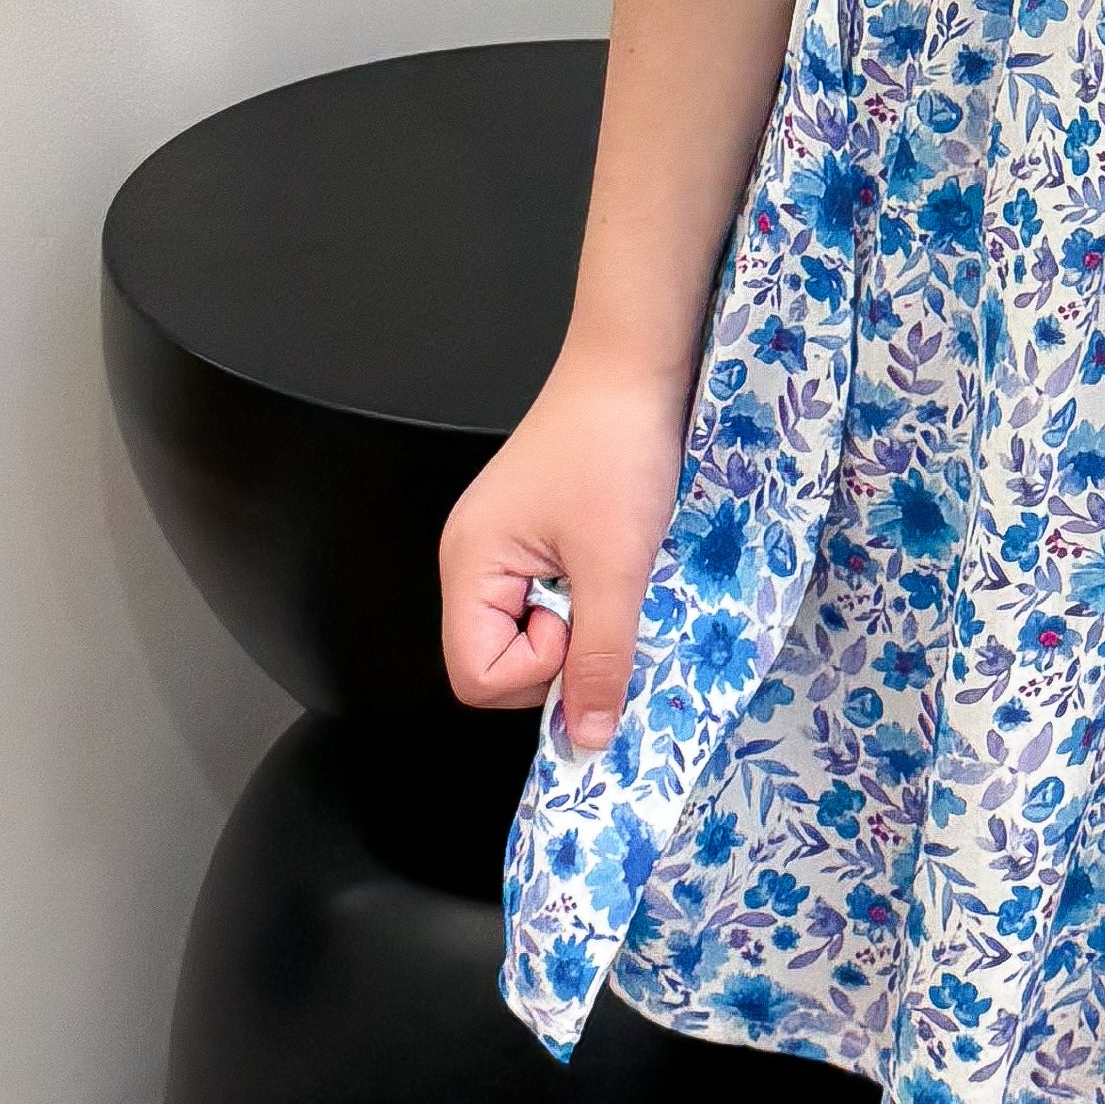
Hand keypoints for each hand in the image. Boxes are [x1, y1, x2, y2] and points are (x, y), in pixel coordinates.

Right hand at [440, 356, 691, 747]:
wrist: (635, 366)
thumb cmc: (616, 446)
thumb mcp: (617, 564)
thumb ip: (601, 657)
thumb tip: (588, 737)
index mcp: (468, 565)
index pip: (475, 676)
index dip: (536, 671)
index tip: (581, 624)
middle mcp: (472, 560)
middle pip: (498, 660)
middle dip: (560, 648)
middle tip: (604, 596)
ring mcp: (503, 548)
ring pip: (532, 630)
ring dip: (581, 621)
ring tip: (614, 570)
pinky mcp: (535, 537)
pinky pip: (551, 598)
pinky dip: (589, 595)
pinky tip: (616, 559)